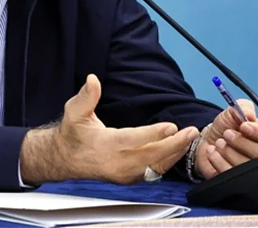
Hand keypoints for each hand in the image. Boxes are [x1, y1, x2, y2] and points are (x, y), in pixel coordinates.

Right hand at [20, 74, 198, 184]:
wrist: (66, 158)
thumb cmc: (73, 133)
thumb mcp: (74, 111)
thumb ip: (86, 96)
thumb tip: (92, 80)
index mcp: (105, 145)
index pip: (133, 140)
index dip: (153, 134)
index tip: (171, 127)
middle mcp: (118, 163)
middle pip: (151, 155)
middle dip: (174, 144)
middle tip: (190, 132)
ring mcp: (125, 173)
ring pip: (156, 166)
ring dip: (175, 153)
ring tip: (189, 138)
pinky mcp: (130, 178)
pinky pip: (154, 171)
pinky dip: (167, 161)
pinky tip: (177, 149)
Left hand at [195, 99, 257, 179]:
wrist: (209, 141)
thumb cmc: (227, 127)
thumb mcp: (233, 112)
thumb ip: (242, 108)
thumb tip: (248, 113)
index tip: (243, 126)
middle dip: (242, 143)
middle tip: (226, 134)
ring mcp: (254, 171)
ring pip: (249, 167)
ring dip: (229, 152)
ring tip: (219, 143)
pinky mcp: (239, 180)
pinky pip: (233, 175)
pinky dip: (219, 162)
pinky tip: (213, 152)